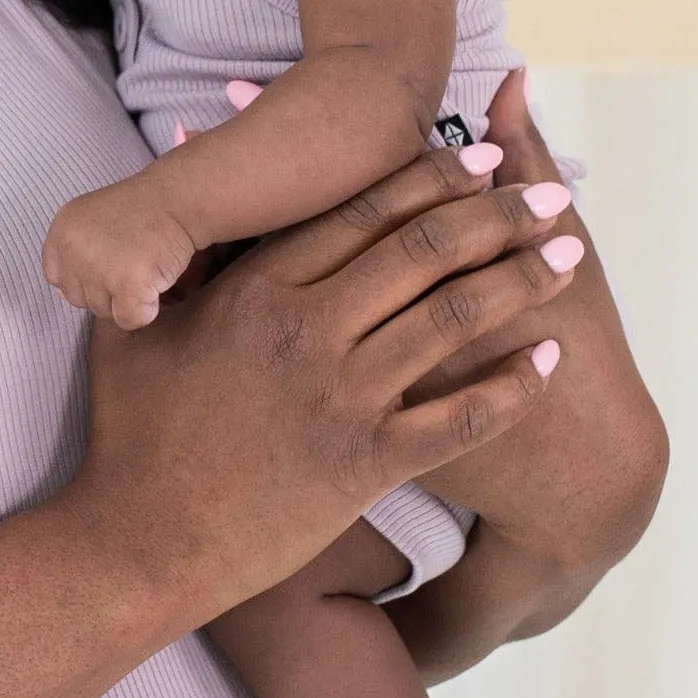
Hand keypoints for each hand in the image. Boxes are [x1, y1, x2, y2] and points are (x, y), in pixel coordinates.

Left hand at [43, 174, 201, 329]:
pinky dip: (146, 309)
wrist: (178, 200)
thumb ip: (74, 252)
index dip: (83, 277)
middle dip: (104, 291)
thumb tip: (63, 295)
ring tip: (145, 268)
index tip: (107, 264)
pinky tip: (156, 281)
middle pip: (77, 299)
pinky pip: (129, 319)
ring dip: (126, 299)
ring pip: (102, 312)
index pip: (56, 277)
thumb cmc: (141, 211)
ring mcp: (98, 269)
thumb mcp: (91, 219)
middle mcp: (73, 250)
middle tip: (131, 265)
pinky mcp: (128, 285)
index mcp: (62, 232)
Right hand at [63, 139, 578, 637]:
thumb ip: (176, 254)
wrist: (138, 544)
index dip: (431, 177)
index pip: (364, 211)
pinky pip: (461, 418)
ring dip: (520, 281)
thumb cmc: (131, 433)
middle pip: (424, 251)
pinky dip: (513, 386)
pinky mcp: (367, 464)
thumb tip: (182, 166)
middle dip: (496, 216)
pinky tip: (547, 359)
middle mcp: (307, 331)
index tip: (480, 154)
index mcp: (257, 289)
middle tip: (546, 196)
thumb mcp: (134, 326)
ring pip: (453, 319)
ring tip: (566, 255)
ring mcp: (342, 398)